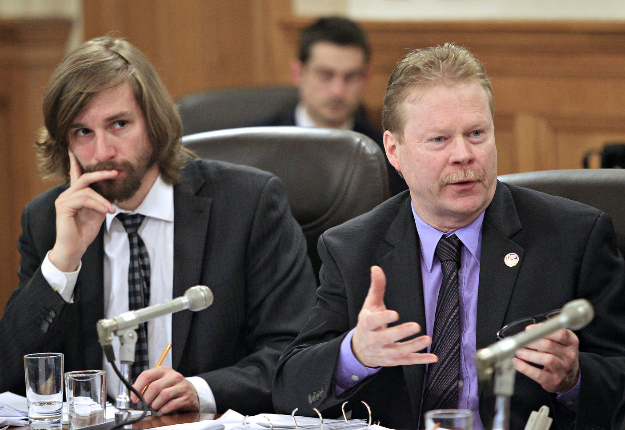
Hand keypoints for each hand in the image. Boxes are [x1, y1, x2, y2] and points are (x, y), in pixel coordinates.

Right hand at [48, 152, 116, 271]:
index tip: (73, 148)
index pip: (75, 174)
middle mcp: (67, 194)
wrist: (75, 248)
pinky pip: (84, 199)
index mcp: (75, 195)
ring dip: (103, 200)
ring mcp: (63, 200)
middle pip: (84, 177)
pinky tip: (105, 212)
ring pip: (87, 191)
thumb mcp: (98, 212)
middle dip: (101, 174)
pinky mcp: (63, 207)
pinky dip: (97, 205)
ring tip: (110, 211)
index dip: (75, 161)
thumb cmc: (85, 231)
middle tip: (115, 172)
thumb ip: (101, 200)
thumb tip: (111, 190)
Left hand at [131, 366, 199, 413]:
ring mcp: (181, 386)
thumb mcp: (160, 381)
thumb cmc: (172, 387)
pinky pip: (172, 405)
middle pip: (154, 387)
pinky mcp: (186, 397)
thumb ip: (148, 385)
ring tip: (156, 406)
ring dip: (156, 405)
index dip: (137, 388)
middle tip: (146, 404)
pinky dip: (164, 409)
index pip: (146, 375)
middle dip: (147, 399)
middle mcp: (174, 376)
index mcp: (164, 370)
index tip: (134, 398)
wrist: (191, 392)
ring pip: (163, 396)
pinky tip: (164, 409)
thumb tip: (134, 393)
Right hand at [351, 266, 436, 367]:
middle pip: (385, 338)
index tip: (395, 313)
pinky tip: (433, 357)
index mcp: (366, 324)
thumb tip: (376, 268)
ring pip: (398, 352)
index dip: (383, 318)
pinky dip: (420, 360)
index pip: (372, 321)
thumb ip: (376, 287)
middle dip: (400, 333)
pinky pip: (407, 362)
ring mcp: (383, 352)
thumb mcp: (370, 304)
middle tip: (415, 326)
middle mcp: (373, 340)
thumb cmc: (368, 323)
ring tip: (427, 339)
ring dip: (413, 347)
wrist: (359, 349)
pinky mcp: (393, 361)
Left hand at [512, 325, 579, 392]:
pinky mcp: (553, 380)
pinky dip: (525, 367)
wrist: (568, 378)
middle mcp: (569, 356)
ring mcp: (563, 369)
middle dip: (531, 342)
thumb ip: (546, 333)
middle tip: (520, 341)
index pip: (560, 333)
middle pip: (549, 345)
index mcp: (571, 343)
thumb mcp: (558, 342)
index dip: (542, 330)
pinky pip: (538, 374)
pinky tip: (516, 362)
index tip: (529, 329)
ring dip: (528, 354)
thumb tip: (530, 330)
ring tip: (518, 351)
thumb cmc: (559, 356)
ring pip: (546, 359)